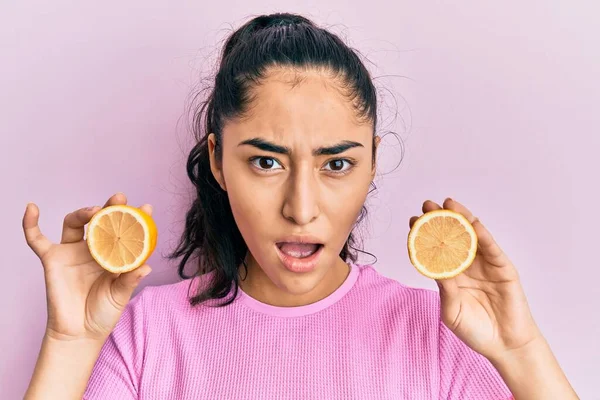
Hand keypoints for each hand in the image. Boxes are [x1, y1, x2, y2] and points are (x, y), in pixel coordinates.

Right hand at [22, 193, 152, 341]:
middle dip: (110, 207)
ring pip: (74, 222)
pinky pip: (36, 239)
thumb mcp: (120, 296)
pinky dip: (30, 223)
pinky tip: (32, 208)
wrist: (79, 333)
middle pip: (100, 220)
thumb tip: (146, 267)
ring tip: (95, 211)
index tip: (147, 208)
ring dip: (83, 212)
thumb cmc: (103, 313)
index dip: (135, 218)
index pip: (124, 231)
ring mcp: (72, 252)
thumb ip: (130, 280)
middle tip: (120, 199)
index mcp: (113, 254)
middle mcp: (93, 248)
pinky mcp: (52, 259)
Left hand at [409, 198, 541, 361]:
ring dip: (461, 218)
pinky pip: (492, 248)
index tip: (412, 220)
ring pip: (472, 236)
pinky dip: (483, 234)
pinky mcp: (503, 268)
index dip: (424, 235)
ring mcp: (486, 265)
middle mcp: (467, 265)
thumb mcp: (452, 311)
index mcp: (451, 275)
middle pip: (452, 237)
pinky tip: (472, 222)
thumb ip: (446, 289)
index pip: (435, 249)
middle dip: (440, 219)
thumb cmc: (475, 331)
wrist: (504, 346)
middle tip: (427, 205)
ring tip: (448, 203)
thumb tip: (435, 267)